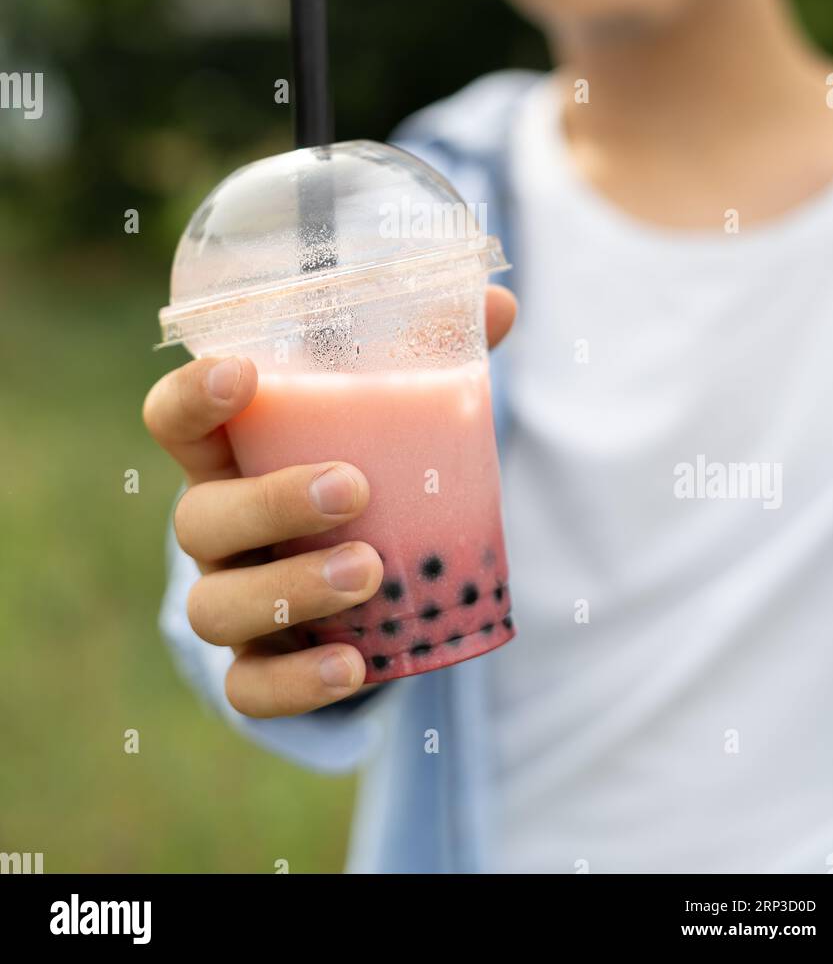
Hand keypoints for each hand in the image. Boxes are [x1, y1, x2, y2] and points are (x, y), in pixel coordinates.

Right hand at [143, 285, 517, 716]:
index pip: (175, 420)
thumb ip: (434, 358)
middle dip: (270, 502)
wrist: (366, 582)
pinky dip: (296, 682)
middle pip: (199, 518)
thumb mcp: (392, 418)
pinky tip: (355, 664)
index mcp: (232, 454)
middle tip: (352, 487)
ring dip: (290, 589)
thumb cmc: (366, 471)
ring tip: (371, 571)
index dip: (191, 396)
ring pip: (216, 606)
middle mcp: (216, 527)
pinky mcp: (259, 666)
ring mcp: (231, 599)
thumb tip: (498, 302)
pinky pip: (250, 689)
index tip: (242, 372)